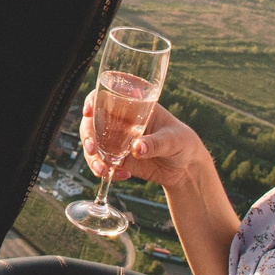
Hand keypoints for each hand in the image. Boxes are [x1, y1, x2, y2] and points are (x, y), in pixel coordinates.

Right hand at [80, 96, 208, 189]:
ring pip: (94, 146)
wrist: (187, 169)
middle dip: (88, 136)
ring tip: (103, 171)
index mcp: (134, 108)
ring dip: (93, 158)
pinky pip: (103, 164)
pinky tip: (122, 176)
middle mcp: (121, 124)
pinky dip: (106, 172)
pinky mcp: (119, 161)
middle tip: (93, 150)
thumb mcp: (174, 140)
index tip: (89, 112)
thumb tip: (137, 149)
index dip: (93, 102)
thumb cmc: (184, 143)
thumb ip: (156, 143)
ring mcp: (117, 143)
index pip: (107, 99)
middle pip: (92, 124)